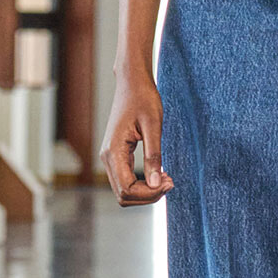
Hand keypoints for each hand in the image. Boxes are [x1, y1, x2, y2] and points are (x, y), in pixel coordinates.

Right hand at [99, 74, 173, 204]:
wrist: (132, 83)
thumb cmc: (143, 99)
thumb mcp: (154, 126)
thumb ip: (153, 156)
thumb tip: (157, 184)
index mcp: (113, 151)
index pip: (127, 189)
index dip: (149, 193)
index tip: (170, 181)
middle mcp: (106, 157)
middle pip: (123, 195)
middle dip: (148, 195)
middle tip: (170, 181)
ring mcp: (108, 156)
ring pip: (123, 190)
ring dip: (145, 191)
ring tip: (165, 177)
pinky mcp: (115, 154)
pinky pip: (125, 180)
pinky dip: (141, 183)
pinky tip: (158, 173)